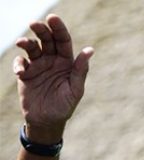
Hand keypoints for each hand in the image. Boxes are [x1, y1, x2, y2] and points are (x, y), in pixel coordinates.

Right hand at [14, 15, 92, 134]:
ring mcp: (38, 66)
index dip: (59, 28)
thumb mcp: (75, 89)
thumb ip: (80, 70)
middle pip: (46, 39)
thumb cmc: (65, 106)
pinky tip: (21, 72)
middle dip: (41, 30)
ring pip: (32, 47)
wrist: (47, 122)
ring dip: (26, 42)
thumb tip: (89, 50)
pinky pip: (20, 62)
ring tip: (22, 43)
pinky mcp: (25, 73)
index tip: (53, 18)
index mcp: (67, 62)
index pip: (63, 41)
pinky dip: (19, 63)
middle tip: (34, 24)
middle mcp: (52, 61)